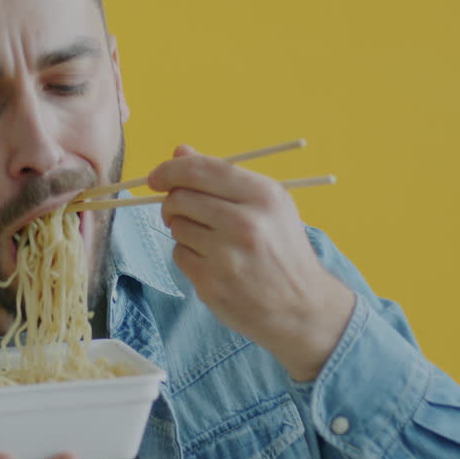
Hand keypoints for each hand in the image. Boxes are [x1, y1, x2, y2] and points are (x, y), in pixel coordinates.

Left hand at [148, 145, 355, 380]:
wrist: (303, 307)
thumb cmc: (283, 249)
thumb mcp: (268, 205)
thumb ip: (222, 177)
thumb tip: (180, 151)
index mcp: (263, 196)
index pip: (200, 170)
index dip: (170, 169)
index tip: (157, 177)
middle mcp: (245, 223)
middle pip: (180, 197)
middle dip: (173, 202)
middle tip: (181, 211)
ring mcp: (227, 255)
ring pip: (177, 226)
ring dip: (184, 230)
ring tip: (212, 241)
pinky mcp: (211, 283)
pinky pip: (179, 254)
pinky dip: (188, 255)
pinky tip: (213, 262)